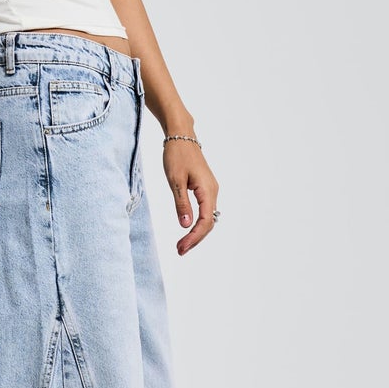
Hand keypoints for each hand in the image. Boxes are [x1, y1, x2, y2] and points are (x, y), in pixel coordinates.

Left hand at [162, 137, 219, 256]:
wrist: (181, 136)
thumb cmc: (177, 155)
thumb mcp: (175, 181)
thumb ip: (181, 204)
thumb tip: (185, 225)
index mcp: (207, 190)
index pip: (205, 221)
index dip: (194, 237)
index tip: (181, 248)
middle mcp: (213, 192)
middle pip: (208, 223)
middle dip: (195, 239)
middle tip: (179, 251)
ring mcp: (210, 190)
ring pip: (207, 218)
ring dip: (196, 232)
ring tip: (182, 245)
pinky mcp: (205, 188)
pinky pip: (204, 210)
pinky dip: (196, 223)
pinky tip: (187, 230)